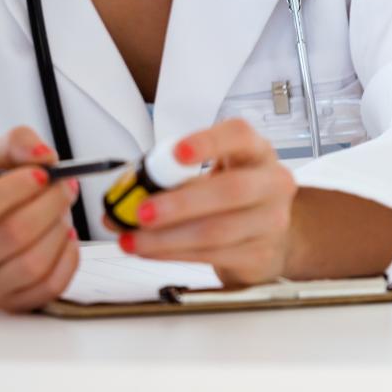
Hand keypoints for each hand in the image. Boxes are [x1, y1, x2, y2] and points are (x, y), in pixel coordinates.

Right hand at [0, 126, 80, 311]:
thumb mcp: (1, 155)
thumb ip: (19, 142)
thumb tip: (43, 155)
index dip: (14, 188)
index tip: (42, 173)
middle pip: (11, 235)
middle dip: (48, 205)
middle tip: (64, 186)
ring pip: (33, 264)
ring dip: (58, 230)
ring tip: (62, 210)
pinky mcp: (15, 304)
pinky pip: (50, 286)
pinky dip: (68, 258)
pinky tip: (65, 237)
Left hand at [103, 119, 296, 284]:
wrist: (266, 233)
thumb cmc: (227, 193)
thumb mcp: (206, 171)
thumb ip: (169, 175)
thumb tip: (121, 197)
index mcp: (254, 150)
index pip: (238, 135)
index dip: (208, 142)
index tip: (176, 152)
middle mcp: (270, 184)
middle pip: (231, 191)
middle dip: (180, 203)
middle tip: (142, 211)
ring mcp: (270, 223)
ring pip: (217, 231)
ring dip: (167, 237)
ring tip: (133, 238)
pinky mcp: (260, 256)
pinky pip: (212, 255)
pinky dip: (174, 254)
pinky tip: (151, 250)